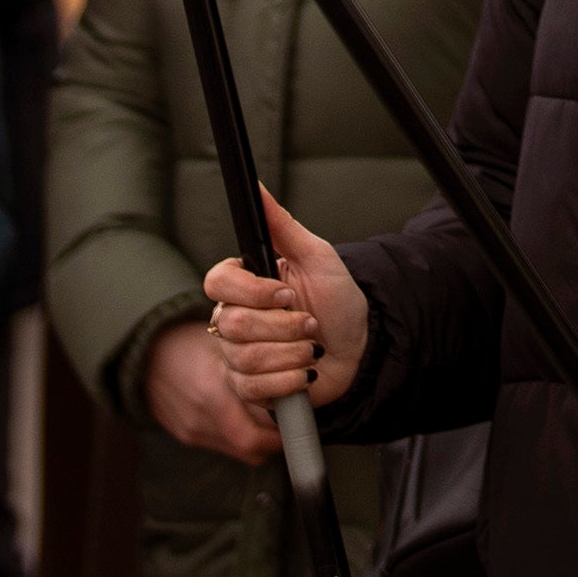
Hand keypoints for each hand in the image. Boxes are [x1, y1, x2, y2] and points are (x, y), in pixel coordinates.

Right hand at [141, 321, 279, 464]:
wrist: (140, 354)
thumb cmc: (186, 339)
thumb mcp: (221, 342)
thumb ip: (253, 357)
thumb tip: (293, 362)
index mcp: (212, 393)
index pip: (256, 433)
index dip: (282, 430)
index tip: (300, 415)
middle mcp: (202, 420)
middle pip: (251, 449)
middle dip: (276, 441)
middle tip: (293, 423)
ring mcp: (192, 431)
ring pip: (239, 450)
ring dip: (260, 439)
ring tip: (275, 419)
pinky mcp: (186, 434)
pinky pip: (222, 444)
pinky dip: (240, 434)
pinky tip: (247, 416)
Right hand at [202, 189, 363, 411]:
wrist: (359, 348)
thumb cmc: (337, 300)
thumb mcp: (316, 257)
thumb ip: (282, 225)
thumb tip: (258, 187)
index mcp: (243, 284)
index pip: (217, 282)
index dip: (252, 291)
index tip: (286, 293)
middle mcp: (233, 319)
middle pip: (234, 324)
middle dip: (285, 325)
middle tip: (310, 322)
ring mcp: (237, 357)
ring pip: (246, 358)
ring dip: (292, 352)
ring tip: (312, 346)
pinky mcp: (249, 389)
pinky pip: (254, 389)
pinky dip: (289, 379)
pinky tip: (305, 371)